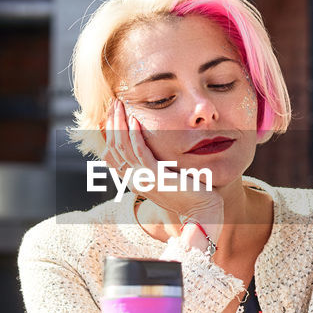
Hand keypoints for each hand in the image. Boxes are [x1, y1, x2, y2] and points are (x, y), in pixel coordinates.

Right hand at [101, 100, 223, 239]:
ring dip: (119, 123)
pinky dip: (134, 135)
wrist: (202, 211)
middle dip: (112, 122)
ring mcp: (142, 179)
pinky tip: (134, 119)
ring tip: (121, 104)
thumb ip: (158, 162)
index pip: (112, 152)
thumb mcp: (168, 174)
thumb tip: (156, 144)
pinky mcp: (155, 176)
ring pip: (122, 147)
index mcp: (134, 179)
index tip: (114, 112)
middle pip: (113, 146)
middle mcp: (134, 179)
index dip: (110, 131)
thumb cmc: (191, 192)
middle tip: (115, 102)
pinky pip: (139, 152)